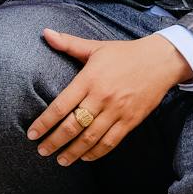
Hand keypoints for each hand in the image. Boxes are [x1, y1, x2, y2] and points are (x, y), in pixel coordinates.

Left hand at [27, 31, 192, 165]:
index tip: (32, 134)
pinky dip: (96, 152)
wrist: (160, 61)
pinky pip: (111, 142)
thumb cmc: (125, 53)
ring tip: (60, 160)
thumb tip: (45, 33)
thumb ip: (69, 44)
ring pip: (90, 138)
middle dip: (54, 141)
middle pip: (73, 126)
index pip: (61, 105)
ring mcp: (117, 111)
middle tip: (42, 151)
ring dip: (73, 152)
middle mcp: (102, 97)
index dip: (44, 122)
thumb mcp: (96, 47)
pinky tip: (85, 157)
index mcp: (90, 79)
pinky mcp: (131, 121)